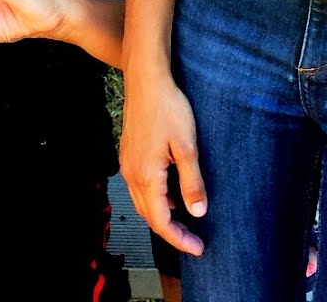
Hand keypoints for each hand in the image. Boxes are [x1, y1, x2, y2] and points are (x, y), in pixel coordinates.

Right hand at [119, 62, 206, 256]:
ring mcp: (127, 162)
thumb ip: (192, 182)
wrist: (146, 78)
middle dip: (171, 232)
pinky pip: (138, 186)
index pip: (162, 221)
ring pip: (141, 202)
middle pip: (149, 216)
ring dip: (161, 215)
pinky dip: (154, 198)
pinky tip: (170, 192)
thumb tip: (198, 212)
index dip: (180, 239)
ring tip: (184, 220)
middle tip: (194, 240)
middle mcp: (131, 173)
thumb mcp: (187, 146)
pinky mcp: (128, 153)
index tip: (199, 248)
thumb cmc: (167, 107)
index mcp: (146, 175)